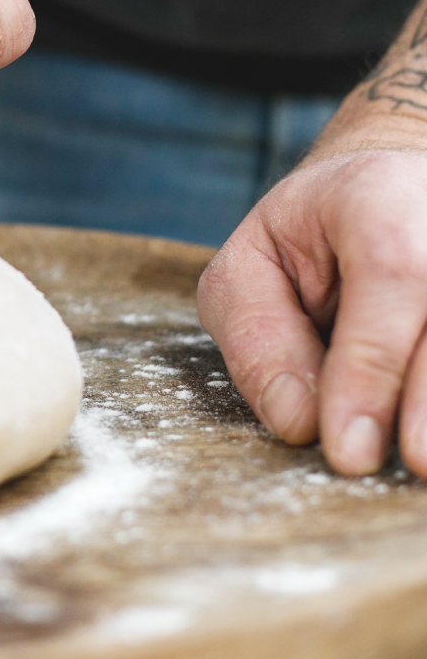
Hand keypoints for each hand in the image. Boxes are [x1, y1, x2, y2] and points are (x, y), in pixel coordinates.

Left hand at [198, 149, 426, 476]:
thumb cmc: (306, 239)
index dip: (372, 365)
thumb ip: (258, 334)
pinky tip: (419, 432)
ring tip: (415, 457)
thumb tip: (296, 419)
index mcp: (375, 194)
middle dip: (424, 402)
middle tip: (395, 464)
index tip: (348, 447)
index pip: (392, 271)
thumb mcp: (249, 268)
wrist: (383, 196)